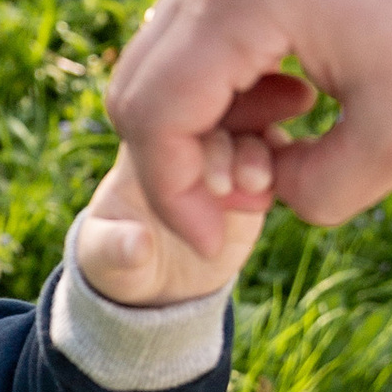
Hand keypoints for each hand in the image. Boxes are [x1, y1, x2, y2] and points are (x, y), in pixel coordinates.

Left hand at [73, 137, 272, 305]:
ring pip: (249, 128)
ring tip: (261, 184)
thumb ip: (115, 251)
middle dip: (241, 130)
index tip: (218, 186)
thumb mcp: (107, 262)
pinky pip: (272, 156)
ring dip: (262, 149)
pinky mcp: (248, 175)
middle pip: (218, 110)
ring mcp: (222, 155)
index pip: (172, 121)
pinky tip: (284, 180)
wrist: (159, 281)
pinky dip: (280, 161)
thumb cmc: (121, 260)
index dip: (200, 148)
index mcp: (143, 146)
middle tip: (253, 177)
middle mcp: (186, 141)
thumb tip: (137, 246)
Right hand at [107, 0, 391, 260]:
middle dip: (184, 161)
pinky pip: (205, 35)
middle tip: (264, 184)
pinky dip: (230, 85)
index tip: (220, 241)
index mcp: (240, 1)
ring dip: (210, 123)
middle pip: (138, 89)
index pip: (153, 118)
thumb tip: (270, 193)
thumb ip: (320, 190)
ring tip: (292, 140)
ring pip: (169, 63)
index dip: (176, 196)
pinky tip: (299, 98)